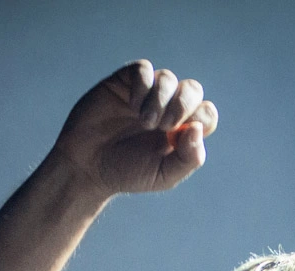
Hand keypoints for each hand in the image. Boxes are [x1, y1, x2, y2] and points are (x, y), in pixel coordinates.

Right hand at [51, 60, 217, 198]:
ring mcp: (146, 93)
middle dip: (184, 105)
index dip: (201, 118)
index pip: (206, 112)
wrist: (88, 167)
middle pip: (192, 89)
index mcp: (181, 129)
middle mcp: (167, 108)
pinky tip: (133, 106)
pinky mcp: (124, 82)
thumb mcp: (164, 176)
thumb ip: (189, 158)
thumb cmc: (127, 174)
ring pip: (169, 79)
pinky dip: (143, 86)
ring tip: (145, 121)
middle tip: (165, 126)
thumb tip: (199, 128)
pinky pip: (144, 70)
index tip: (180, 136)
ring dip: (161, 99)